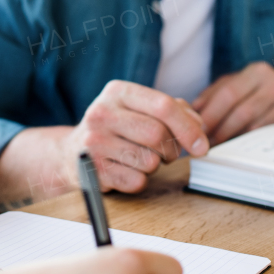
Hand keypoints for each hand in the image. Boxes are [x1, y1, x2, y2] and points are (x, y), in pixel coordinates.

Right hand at [65, 80, 208, 193]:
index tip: (202, 146)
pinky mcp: (93, 170)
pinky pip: (136, 181)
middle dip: (171, 150)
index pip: (163, 106)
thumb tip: (198, 126)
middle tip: (166, 153)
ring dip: (154, 166)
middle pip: (158, 135)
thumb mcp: (139, 110)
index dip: (189, 128)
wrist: (71, 153)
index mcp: (117, 92)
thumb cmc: (116, 130)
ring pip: (150, 161)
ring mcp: (94, 142)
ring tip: (139, 158)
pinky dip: (139, 181)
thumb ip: (173, 111)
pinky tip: (125, 170)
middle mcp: (101, 113)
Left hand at [192, 62, 273, 143]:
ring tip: (216, 144)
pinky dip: (246, 138)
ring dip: (231, 136)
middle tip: (204, 140)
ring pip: (253, 124)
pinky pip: (264, 131)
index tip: (197, 127)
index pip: (228, 93)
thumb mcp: (240, 81)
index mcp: (255, 71)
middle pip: (240, 110)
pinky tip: (236, 143)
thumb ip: (215, 92)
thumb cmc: (262, 87)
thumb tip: (194, 108)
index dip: (211, 113)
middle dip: (219, 128)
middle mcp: (273, 82)